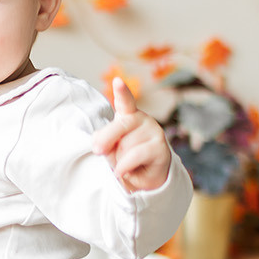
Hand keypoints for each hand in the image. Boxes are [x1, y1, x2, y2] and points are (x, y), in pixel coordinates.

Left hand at [91, 77, 171, 192]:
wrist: (145, 177)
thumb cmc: (125, 158)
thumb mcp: (109, 147)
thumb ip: (103, 141)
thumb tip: (100, 147)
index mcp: (128, 115)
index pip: (125, 101)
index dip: (122, 91)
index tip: (118, 81)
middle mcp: (143, 119)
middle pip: (119, 126)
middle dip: (106, 140)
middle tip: (98, 151)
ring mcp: (154, 131)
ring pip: (125, 146)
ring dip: (119, 160)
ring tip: (126, 163)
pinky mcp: (160, 147)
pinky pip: (133, 157)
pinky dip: (124, 167)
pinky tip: (125, 171)